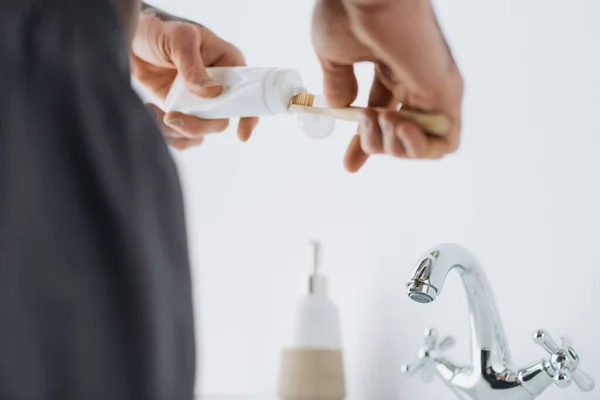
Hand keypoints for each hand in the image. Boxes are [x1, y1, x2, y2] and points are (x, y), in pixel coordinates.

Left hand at [132, 12, 257, 149]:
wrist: (130, 38)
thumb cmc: (159, 30)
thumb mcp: (179, 39)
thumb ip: (194, 66)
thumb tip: (213, 92)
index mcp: (227, 65)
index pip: (246, 94)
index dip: (248, 116)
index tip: (242, 135)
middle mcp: (217, 87)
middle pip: (220, 120)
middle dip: (198, 126)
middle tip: (172, 118)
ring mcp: (199, 102)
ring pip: (201, 132)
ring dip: (179, 132)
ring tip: (156, 114)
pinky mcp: (181, 111)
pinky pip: (183, 136)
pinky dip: (169, 134)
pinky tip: (152, 113)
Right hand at [312, 0, 462, 171]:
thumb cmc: (348, 11)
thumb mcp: (333, 57)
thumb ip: (339, 86)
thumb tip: (341, 109)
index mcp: (387, 69)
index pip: (381, 116)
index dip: (364, 145)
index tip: (349, 164)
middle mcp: (412, 79)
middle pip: (399, 136)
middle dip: (375, 146)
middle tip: (364, 121)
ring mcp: (431, 87)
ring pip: (421, 146)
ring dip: (395, 149)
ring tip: (382, 119)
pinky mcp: (447, 92)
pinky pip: (445, 142)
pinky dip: (420, 150)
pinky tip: (402, 130)